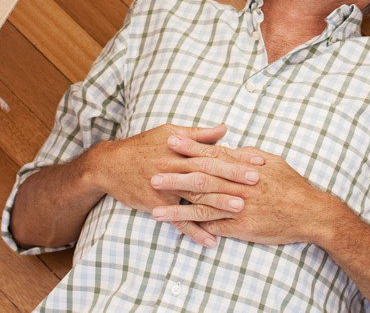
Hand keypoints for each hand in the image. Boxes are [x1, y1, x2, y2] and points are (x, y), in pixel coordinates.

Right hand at [82, 124, 261, 245]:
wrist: (110, 165)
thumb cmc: (143, 146)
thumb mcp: (169, 133)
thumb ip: (199, 134)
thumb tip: (225, 129)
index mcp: (182, 150)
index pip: (215, 153)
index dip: (237, 158)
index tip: (259, 162)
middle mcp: (175, 167)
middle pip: (209, 173)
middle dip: (233, 178)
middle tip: (257, 184)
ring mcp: (166, 187)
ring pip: (195, 196)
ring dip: (218, 203)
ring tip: (240, 210)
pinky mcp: (157, 204)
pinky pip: (178, 220)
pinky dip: (195, 231)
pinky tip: (211, 241)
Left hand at [154, 145, 357, 246]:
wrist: (311, 213)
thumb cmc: (292, 186)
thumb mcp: (272, 162)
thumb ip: (247, 155)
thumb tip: (228, 146)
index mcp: (245, 167)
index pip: (212, 154)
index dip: (190, 147)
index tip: (171, 140)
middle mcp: (239, 185)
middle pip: (201, 176)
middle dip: (175, 173)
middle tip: (151, 169)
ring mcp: (238, 206)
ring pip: (201, 202)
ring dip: (175, 202)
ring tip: (153, 201)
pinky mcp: (240, 226)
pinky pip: (210, 225)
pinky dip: (189, 224)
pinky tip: (171, 224)